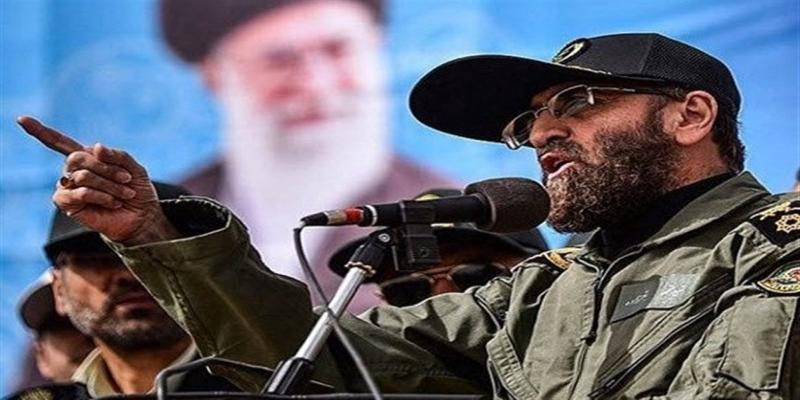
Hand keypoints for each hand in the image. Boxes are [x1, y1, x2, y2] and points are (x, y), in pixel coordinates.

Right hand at [18, 116, 179, 243]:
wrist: (141, 216)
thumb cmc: (136, 190)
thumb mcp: (133, 168)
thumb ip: (117, 156)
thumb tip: (95, 147)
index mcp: (85, 157)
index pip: (58, 142)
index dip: (40, 131)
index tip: (22, 119)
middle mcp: (73, 171)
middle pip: (77, 158)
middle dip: (105, 168)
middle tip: (126, 179)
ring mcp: (69, 187)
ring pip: (82, 176)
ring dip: (109, 185)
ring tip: (125, 193)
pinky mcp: (68, 205)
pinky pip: (80, 193)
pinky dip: (101, 196)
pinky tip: (114, 202)